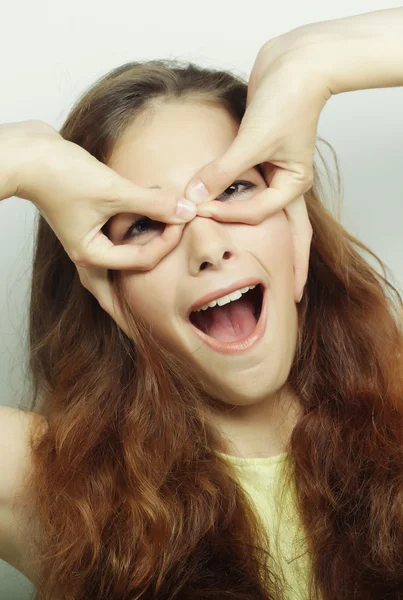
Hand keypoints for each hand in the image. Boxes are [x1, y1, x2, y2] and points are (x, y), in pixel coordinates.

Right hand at [0, 120, 196, 326]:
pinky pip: (112, 246)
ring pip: (114, 270)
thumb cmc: (61, 175)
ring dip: (132, 275)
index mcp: (91, 255)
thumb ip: (153, 203)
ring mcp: (86, 241)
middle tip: (154, 326)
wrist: (30, 155)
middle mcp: (87, 254)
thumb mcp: (113, 190)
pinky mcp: (88, 225)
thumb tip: (187, 211)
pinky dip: (129, 246)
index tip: (183, 219)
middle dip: (133, 308)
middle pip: (115, 293)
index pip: (141, 260)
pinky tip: (140, 242)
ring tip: (145, 298)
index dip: (167, 241)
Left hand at [184, 30, 331, 298]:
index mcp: (293, 184)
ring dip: (259, 238)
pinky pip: (248, 190)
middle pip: (290, 235)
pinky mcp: (261, 161)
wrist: (294, 64)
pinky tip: (228, 216)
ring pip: (265, 214)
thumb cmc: (286, 99)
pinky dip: (236, 202)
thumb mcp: (253, 140)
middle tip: (293, 296)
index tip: (199, 212)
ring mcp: (276, 174)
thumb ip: (222, 171)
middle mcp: (287, 183)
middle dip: (293, 265)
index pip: (257, 213)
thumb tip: (193, 197)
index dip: (226, 214)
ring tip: (265, 269)